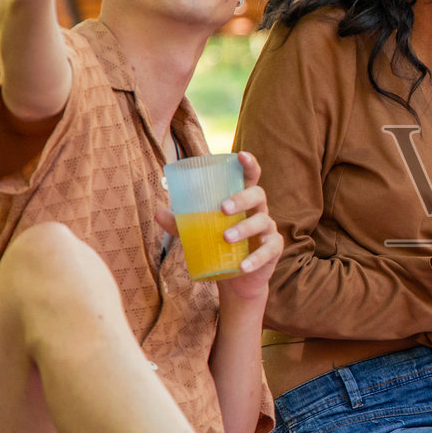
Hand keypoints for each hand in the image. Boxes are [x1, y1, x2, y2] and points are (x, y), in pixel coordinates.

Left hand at [154, 152, 281, 303]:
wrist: (237, 278)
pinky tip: (242, 266)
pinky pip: (268, 250)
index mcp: (243, 199)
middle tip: (223, 208)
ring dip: (244, 228)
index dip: (249, 163)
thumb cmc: (219, 246)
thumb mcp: (198, 232)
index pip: (250, 176)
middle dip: (242, 198)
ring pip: (262, 221)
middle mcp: (259, 209)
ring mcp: (268, 228)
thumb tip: (157, 212)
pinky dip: (255, 258)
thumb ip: (181, 222)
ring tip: (225, 238)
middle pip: (258, 194)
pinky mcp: (274, 248)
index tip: (240, 155)